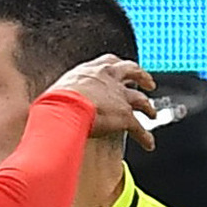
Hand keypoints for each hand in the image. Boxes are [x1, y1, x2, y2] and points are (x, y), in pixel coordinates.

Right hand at [39, 53, 157, 148]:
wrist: (64, 110)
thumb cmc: (56, 102)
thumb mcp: (59, 89)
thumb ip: (66, 92)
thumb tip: (54, 102)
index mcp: (94, 71)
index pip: (111, 62)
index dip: (119, 66)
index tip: (123, 68)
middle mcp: (111, 79)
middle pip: (134, 73)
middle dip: (143, 78)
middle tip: (149, 84)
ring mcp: (120, 97)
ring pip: (142, 101)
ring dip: (149, 108)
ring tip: (152, 114)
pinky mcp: (125, 117)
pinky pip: (139, 128)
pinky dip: (145, 137)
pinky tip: (148, 144)